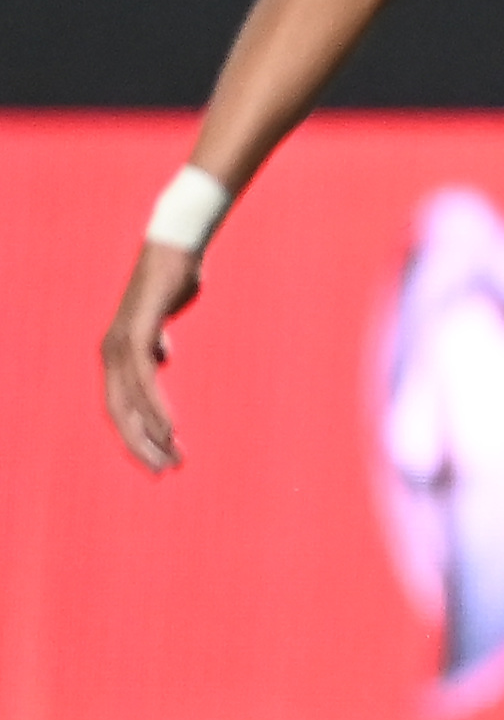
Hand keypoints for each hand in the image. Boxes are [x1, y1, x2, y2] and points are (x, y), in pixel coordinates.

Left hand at [101, 240, 203, 471]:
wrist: (175, 247)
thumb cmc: (172, 280)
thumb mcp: (161, 319)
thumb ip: (157, 341)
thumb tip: (160, 357)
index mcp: (116, 353)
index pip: (120, 405)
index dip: (136, 434)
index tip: (158, 458)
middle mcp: (111, 352)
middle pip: (118, 413)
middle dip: (140, 446)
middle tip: (162, 471)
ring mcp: (121, 343)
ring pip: (130, 403)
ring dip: (152, 434)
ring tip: (172, 457)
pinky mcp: (137, 334)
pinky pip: (144, 381)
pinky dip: (156, 407)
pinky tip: (170, 427)